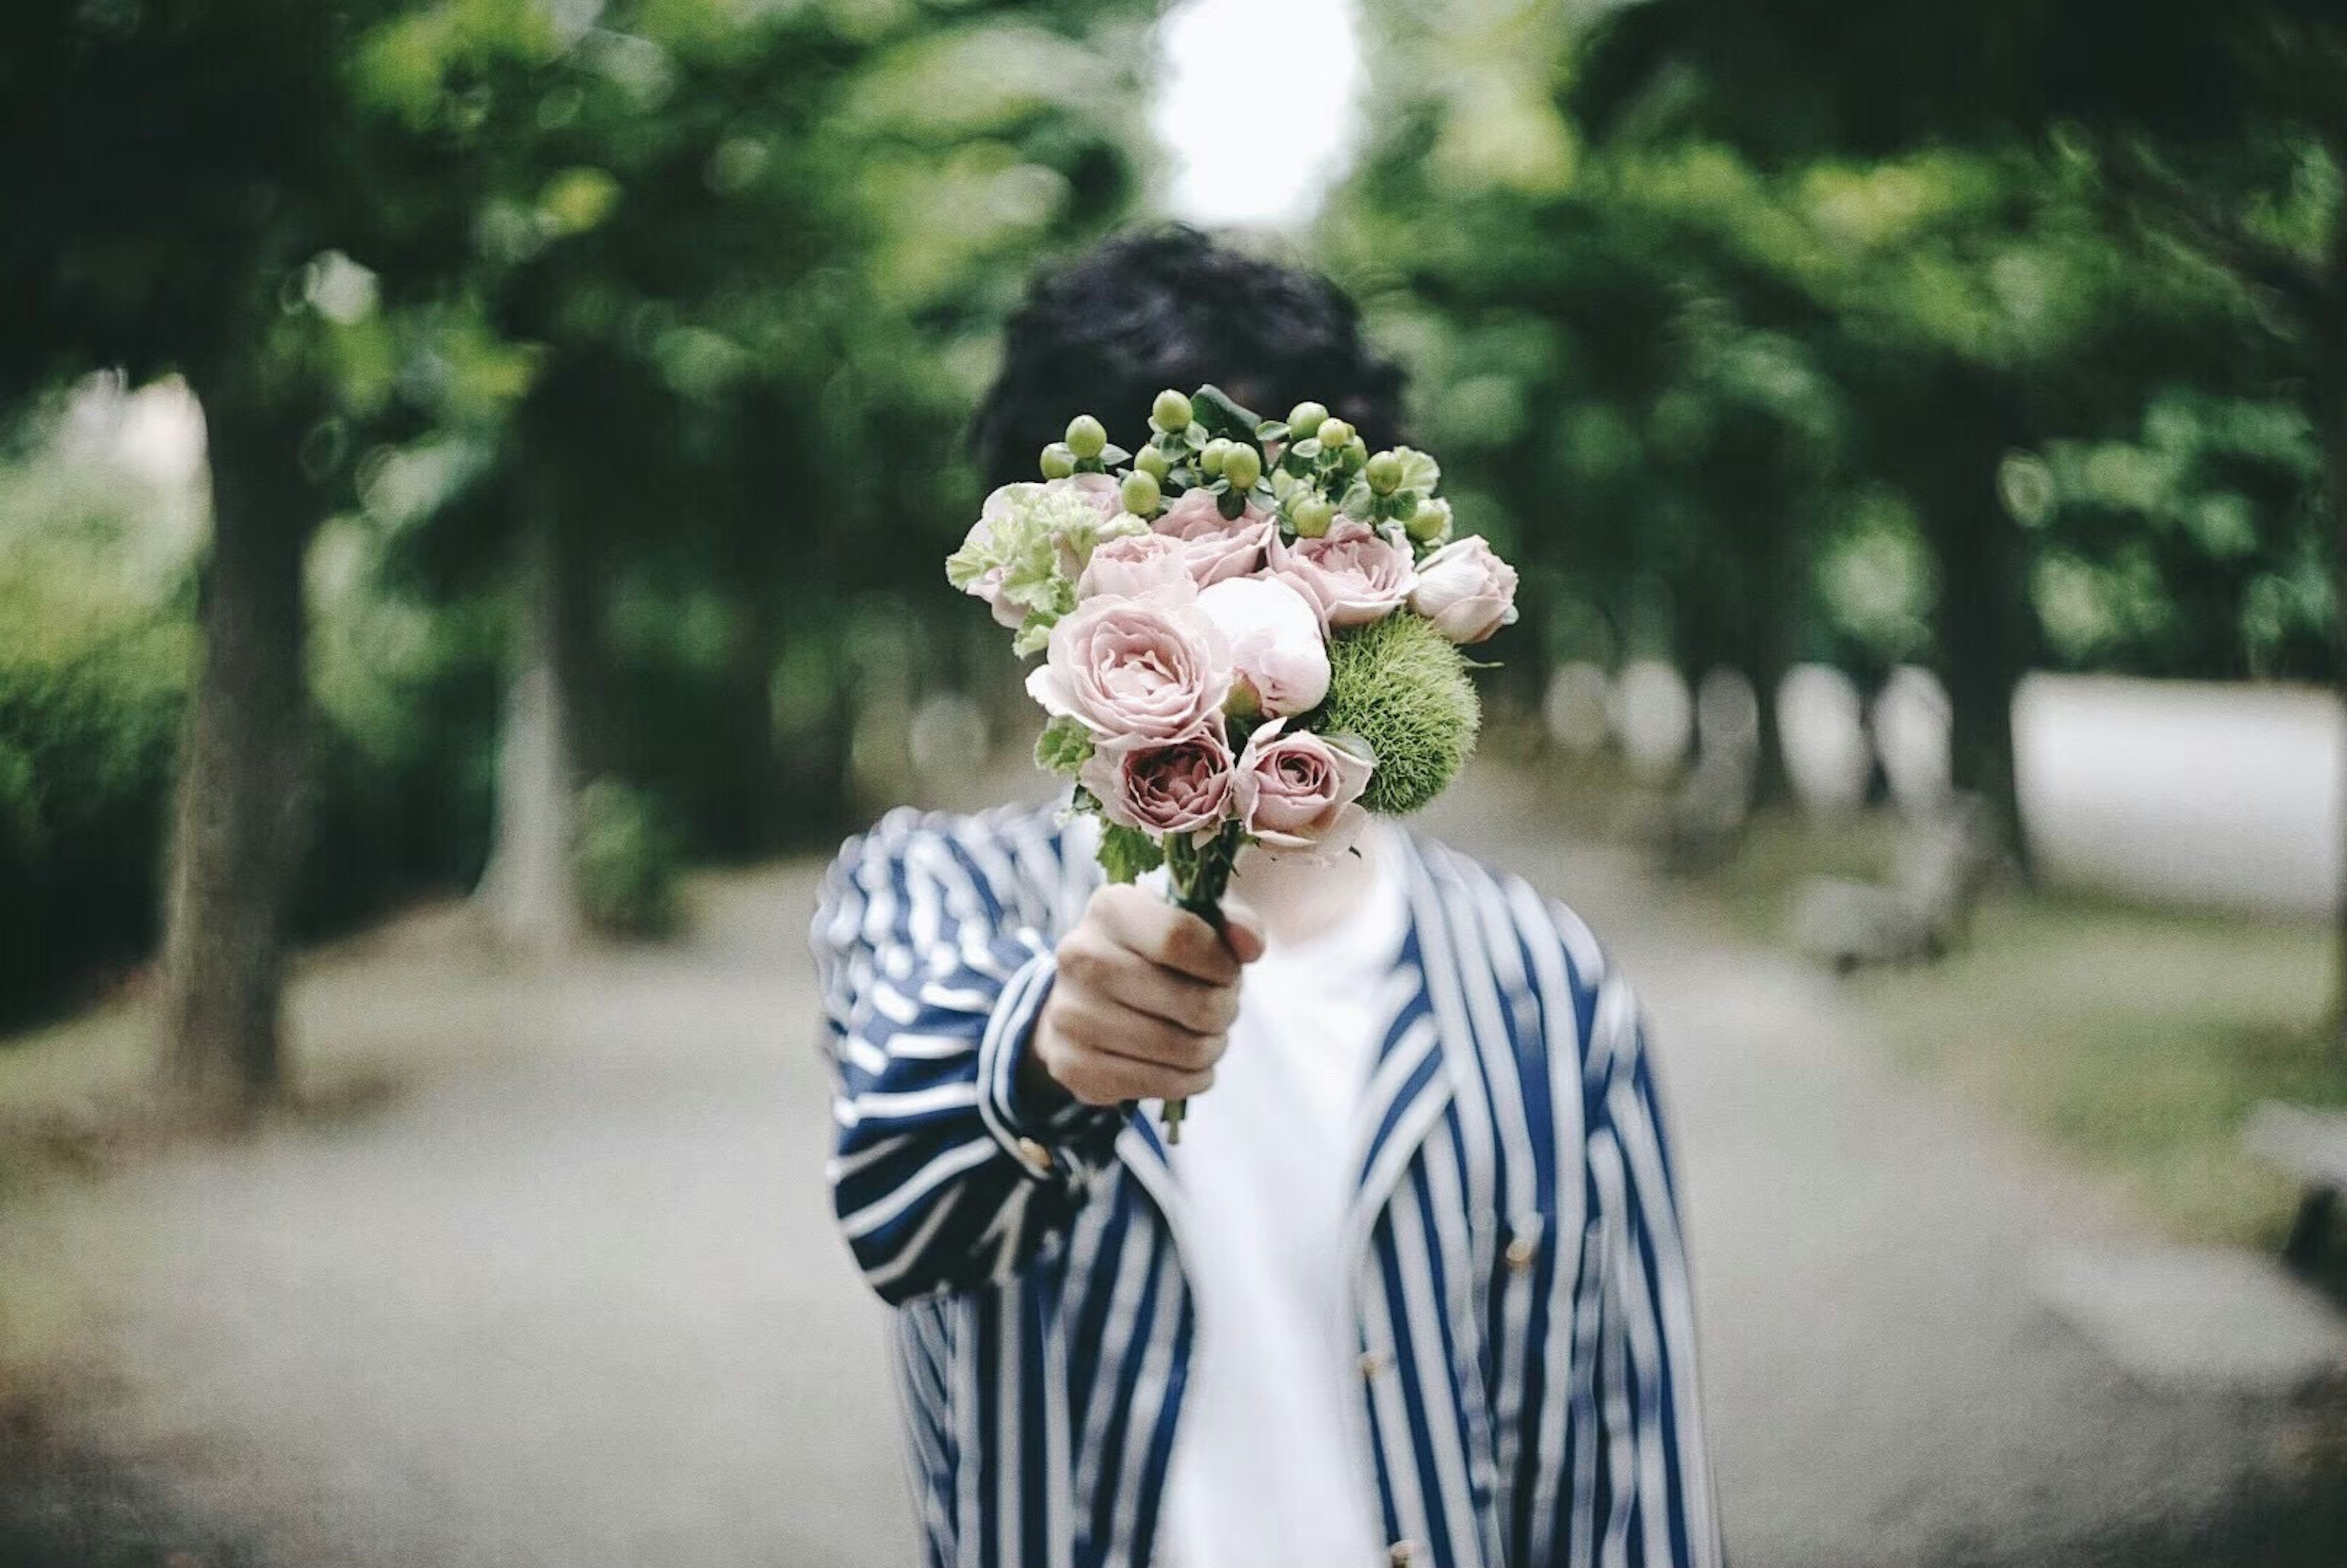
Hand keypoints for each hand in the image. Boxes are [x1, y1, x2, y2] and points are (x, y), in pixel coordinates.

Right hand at [1024, 885, 1266, 1109]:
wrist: (1085, 997)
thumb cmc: (1152, 954)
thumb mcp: (1190, 923)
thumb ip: (1231, 925)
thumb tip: (1251, 946)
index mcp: (1110, 909)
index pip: (1181, 938)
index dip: (1222, 964)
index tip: (1228, 972)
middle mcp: (1079, 957)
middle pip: (1192, 1003)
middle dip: (1224, 1011)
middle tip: (1222, 1009)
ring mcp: (1070, 1014)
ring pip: (1179, 1050)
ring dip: (1210, 1048)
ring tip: (1206, 1037)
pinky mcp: (1073, 1065)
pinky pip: (1157, 1085)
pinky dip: (1188, 1080)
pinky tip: (1186, 1065)